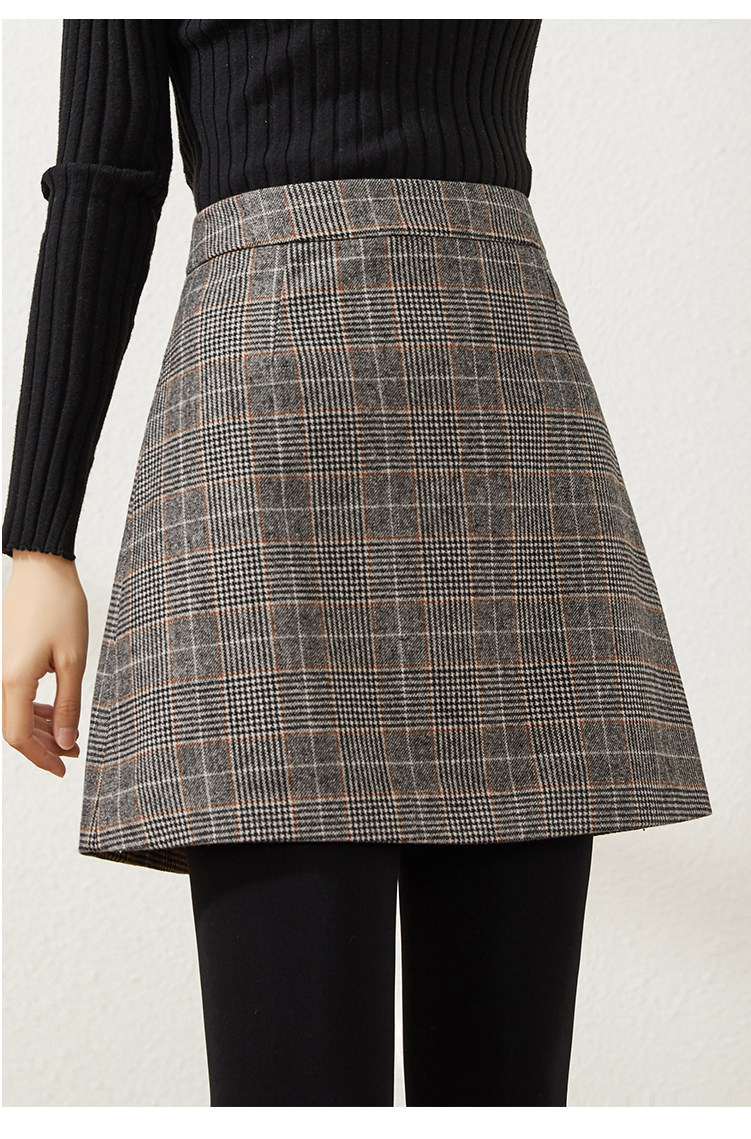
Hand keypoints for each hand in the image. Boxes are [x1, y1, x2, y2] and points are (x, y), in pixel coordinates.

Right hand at [2, 549, 88, 776]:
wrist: (42, 568)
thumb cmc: (60, 607)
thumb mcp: (73, 659)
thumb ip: (69, 704)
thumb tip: (67, 742)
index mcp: (15, 681)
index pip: (19, 736)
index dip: (41, 758)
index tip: (65, 769)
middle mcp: (4, 677)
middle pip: (16, 728)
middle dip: (45, 747)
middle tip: (75, 756)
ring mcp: (7, 667)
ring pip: (18, 712)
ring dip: (43, 729)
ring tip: (71, 737)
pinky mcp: (13, 657)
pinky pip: (20, 694)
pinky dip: (39, 709)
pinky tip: (58, 711)